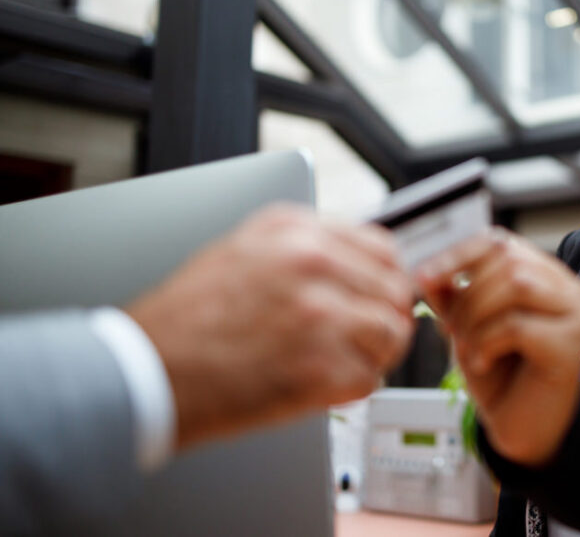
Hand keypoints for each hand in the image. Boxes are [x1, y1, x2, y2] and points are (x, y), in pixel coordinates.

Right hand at [128, 204, 414, 449]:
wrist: (147, 371)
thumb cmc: (188, 318)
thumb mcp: (243, 250)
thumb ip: (305, 246)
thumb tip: (360, 261)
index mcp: (294, 230)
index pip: (381, 247)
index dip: (386, 278)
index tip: (380, 296)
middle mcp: (312, 262)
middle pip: (394, 290)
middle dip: (385, 317)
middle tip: (367, 338)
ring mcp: (319, 315)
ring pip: (390, 333)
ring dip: (374, 353)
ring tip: (342, 362)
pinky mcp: (319, 367)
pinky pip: (369, 377)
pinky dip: (351, 387)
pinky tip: (321, 384)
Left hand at [417, 229, 579, 466]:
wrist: (522, 430)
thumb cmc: (499, 376)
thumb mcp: (466, 326)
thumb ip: (451, 295)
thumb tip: (426, 268)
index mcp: (541, 275)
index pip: (500, 242)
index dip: (459, 253)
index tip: (423, 274)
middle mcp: (565, 288)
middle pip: (508, 260)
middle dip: (467, 294)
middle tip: (451, 327)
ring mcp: (574, 314)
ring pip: (517, 284)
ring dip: (477, 316)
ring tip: (469, 345)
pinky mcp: (571, 345)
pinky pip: (519, 325)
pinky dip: (487, 342)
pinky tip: (483, 363)